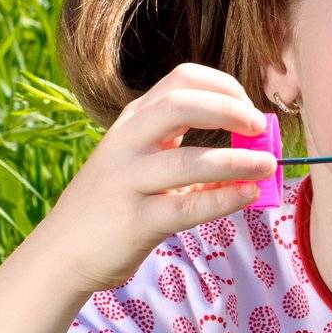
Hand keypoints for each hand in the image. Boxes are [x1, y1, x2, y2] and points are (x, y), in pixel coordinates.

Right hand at [42, 63, 278, 293]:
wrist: (63, 252)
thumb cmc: (117, 203)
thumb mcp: (144, 162)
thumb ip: (188, 148)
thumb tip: (255, 146)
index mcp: (134, 121)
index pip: (181, 80)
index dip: (224, 87)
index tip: (250, 108)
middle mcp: (126, 143)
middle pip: (180, 106)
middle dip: (229, 110)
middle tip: (260, 128)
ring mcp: (127, 181)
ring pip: (188, 161)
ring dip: (237, 160)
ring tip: (268, 166)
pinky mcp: (134, 221)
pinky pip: (186, 207)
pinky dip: (223, 199)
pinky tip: (247, 194)